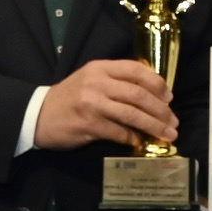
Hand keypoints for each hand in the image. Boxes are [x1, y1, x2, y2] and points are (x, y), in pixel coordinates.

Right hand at [35, 58, 175, 151]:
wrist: (38, 115)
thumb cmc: (69, 98)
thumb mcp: (90, 79)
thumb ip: (116, 81)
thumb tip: (150, 94)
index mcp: (100, 68)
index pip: (136, 70)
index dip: (157, 84)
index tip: (169, 97)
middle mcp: (98, 83)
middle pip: (139, 94)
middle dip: (161, 110)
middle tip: (173, 121)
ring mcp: (93, 104)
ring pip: (133, 114)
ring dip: (154, 126)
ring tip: (168, 134)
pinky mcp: (89, 124)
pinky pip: (119, 132)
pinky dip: (133, 138)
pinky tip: (140, 141)